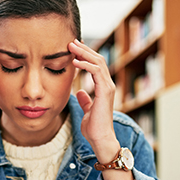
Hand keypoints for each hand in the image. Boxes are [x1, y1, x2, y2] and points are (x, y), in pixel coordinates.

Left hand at [68, 40, 118, 162]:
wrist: (100, 139)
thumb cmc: (94, 127)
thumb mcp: (87, 110)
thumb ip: (85, 100)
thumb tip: (79, 93)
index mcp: (104, 88)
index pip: (95, 65)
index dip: (85, 55)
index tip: (74, 48)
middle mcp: (108, 85)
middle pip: (97, 59)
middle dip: (84, 49)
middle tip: (72, 41)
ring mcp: (108, 87)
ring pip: (97, 62)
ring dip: (84, 53)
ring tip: (71, 46)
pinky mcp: (105, 91)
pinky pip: (96, 72)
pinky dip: (85, 64)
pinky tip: (74, 61)